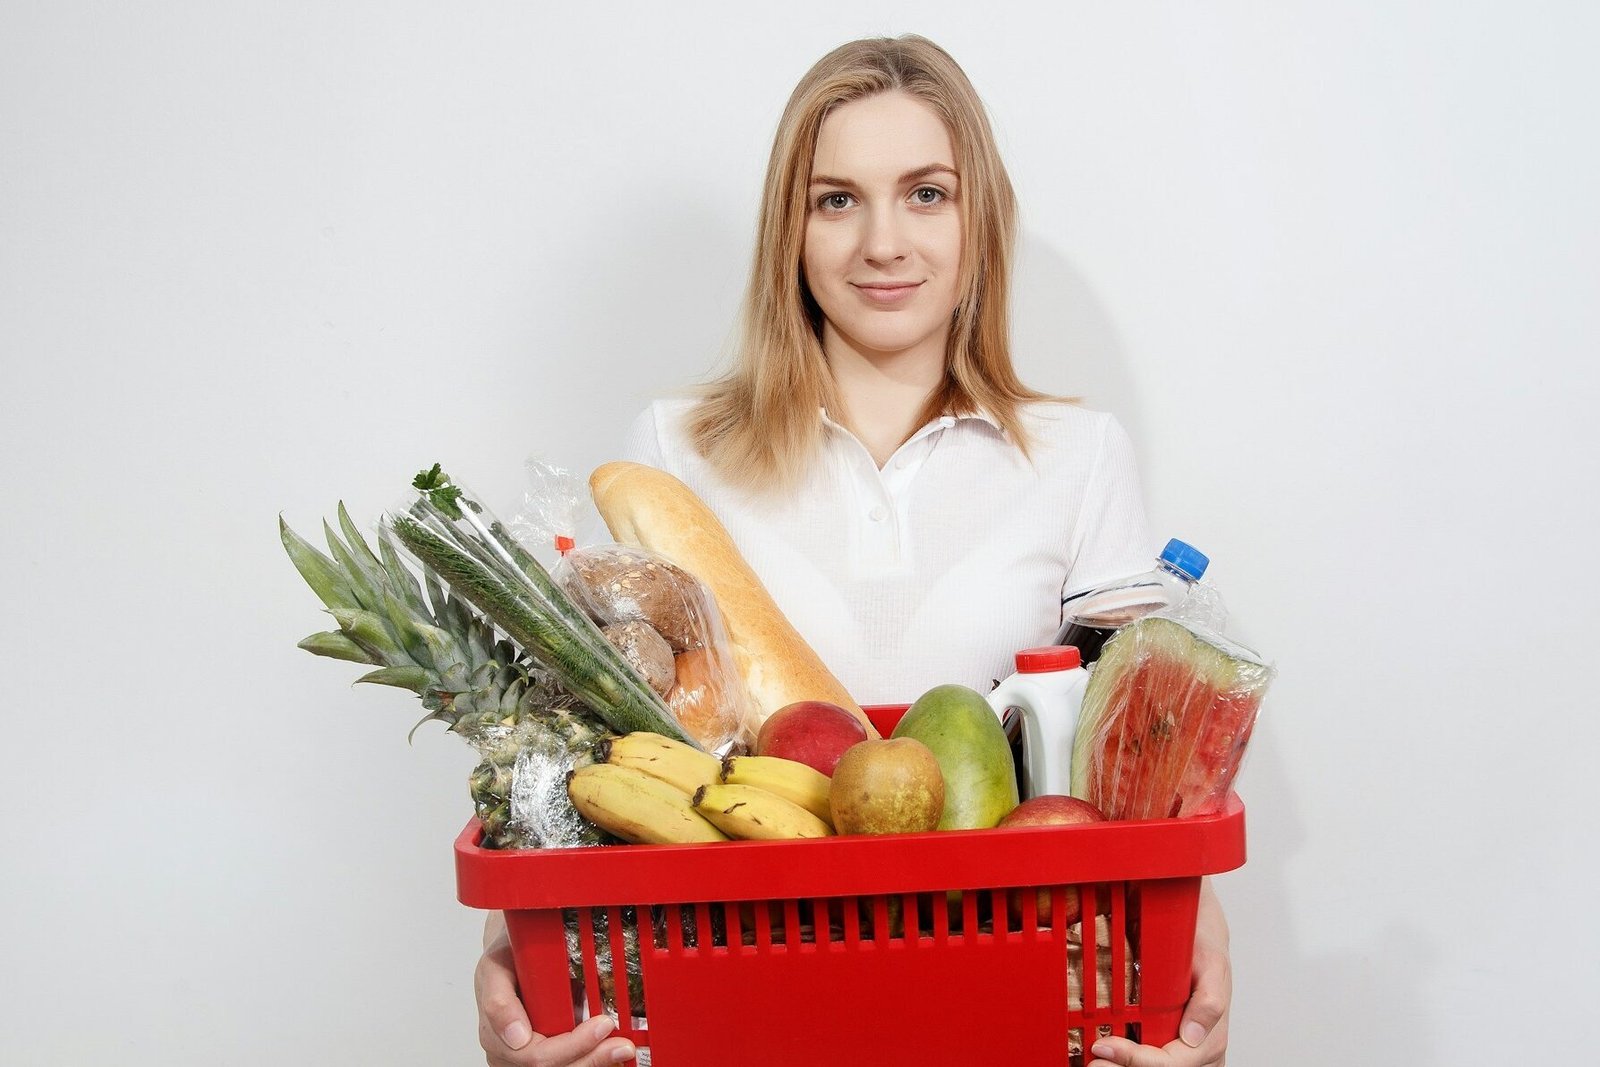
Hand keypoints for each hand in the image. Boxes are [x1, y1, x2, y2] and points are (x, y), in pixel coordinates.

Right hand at [476, 912, 636, 1066]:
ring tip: (622, 1047)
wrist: (510, 954)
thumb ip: (500, 1001)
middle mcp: (509, 1054)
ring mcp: (525, 1058)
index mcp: (495, 1035)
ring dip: (595, 1060)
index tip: (602, 1025)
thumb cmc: (504, 962)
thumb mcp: (495, 968)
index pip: (536, 1056)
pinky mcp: (546, 1055)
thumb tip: (517, 1036)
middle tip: (622, 1043)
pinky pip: (570, 1062)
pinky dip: (590, 1057)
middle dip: (591, 1057)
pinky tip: (610, 1051)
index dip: (573, 1045)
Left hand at [1087, 880, 1229, 1066]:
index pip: (1172, 1063)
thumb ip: (1210, 1000)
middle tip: (1093, 1059)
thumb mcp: (1212, 965)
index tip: (1105, 1046)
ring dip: (1125, 1065)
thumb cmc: (1205, 949)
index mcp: (1211, 1038)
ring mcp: (1186, 1051)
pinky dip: (1129, 1059)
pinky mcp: (1171, 1045)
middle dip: (1125, 1066)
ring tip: (1096, 1059)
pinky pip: (1153, 1060)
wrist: (1199, 930)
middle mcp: (1199, 1050)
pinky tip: (1108, 1052)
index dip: (1136, 1060)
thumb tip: (1193, 1036)